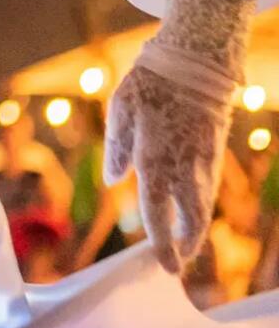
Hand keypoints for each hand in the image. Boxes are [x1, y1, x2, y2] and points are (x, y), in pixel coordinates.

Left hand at [103, 63, 230, 272]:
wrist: (192, 64)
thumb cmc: (147, 86)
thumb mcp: (120, 112)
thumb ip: (117, 149)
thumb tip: (115, 181)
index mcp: (153, 157)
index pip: (157, 210)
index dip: (161, 241)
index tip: (165, 264)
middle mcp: (182, 165)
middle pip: (191, 218)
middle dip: (186, 246)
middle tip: (177, 264)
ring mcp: (202, 160)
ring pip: (203, 206)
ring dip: (195, 230)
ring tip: (183, 246)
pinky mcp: (213, 152)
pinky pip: (208, 188)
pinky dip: (200, 207)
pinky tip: (191, 213)